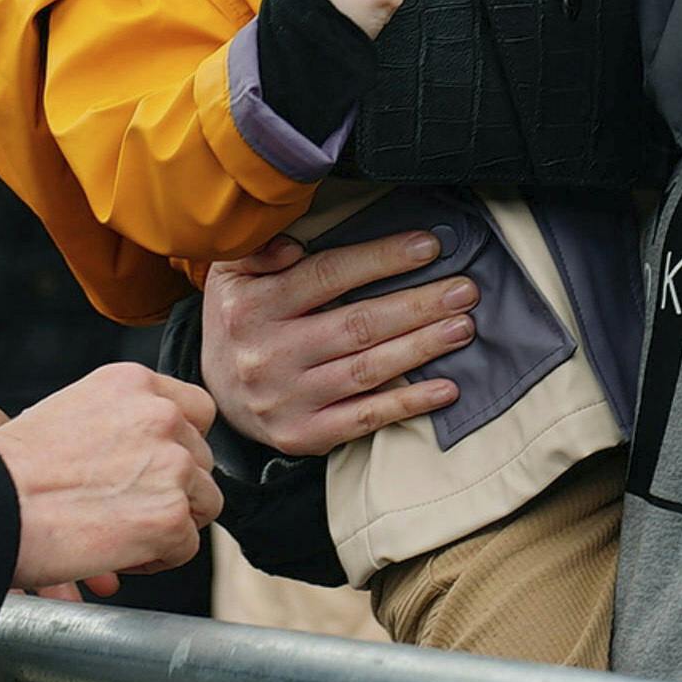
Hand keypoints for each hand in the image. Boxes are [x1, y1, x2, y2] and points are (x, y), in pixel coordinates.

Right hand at [0, 364, 219, 593]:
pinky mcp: (170, 516)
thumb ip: (119, 422)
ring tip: (119, 534)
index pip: (196, 411)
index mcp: (134, 383)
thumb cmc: (10, 469)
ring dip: (170, 523)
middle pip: (202, 461)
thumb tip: (148, 454)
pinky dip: (156, 560)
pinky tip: (113, 554)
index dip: (180, 446)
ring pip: (204, 504)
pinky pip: (185, 548)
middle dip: (173, 490)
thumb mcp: (69, 413)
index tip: (154, 469)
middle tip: (127, 509)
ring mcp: (171, 464)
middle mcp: (161, 415)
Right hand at [201, 231, 473, 458]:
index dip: (381, 259)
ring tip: (462, 327)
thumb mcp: (232, 275)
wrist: (216, 395)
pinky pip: (364, 418)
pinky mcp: (303, 435)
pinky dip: (408, 403)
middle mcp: (268, 353)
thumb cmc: (239, 321)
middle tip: (464, 290)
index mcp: (252, 306)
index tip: (429, 246)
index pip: (327, 275)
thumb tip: (294, 245)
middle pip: (356, 325)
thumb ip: (258, 250)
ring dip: (421, 348)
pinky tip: (446, 387)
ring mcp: (287, 399)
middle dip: (417, 305)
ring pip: (367, 370)